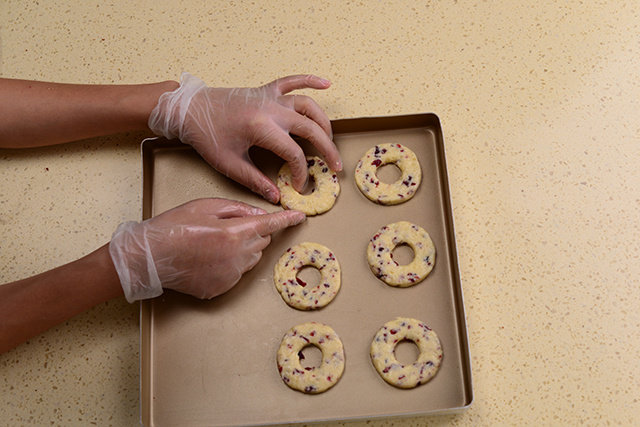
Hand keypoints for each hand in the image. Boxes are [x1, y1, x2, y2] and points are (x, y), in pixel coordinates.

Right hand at [108, 198, 305, 300]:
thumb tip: (259, 214)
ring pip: (252, 258)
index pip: (270, 225)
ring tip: (215, 243)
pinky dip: (230, 264)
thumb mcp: (205, 205)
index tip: (299, 217)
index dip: (287, 219)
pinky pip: (237, 273)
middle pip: (262, 242)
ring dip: (243, 249)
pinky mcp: (221, 289)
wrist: (149, 257)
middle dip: (254, 232)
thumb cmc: (173, 227)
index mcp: (234, 233)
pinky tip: (209, 258)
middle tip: (228, 227)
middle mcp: (237, 257)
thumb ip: (237, 209)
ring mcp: (230, 276)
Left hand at [148, 73, 342, 202]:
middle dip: (327, 149)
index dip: (301, 173)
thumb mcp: (229, 164)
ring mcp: (270, 97)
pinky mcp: (265, 90)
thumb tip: (275, 196)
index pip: (294, 154)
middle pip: (311, 129)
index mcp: (262, 128)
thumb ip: (255, 181)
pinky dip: (311, 81)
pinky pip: (293, 81)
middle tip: (336, 166)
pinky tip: (327, 84)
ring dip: (324, 122)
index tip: (300, 186)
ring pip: (308, 106)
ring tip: (330, 140)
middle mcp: (271, 109)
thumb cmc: (206, 135)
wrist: (189, 109)